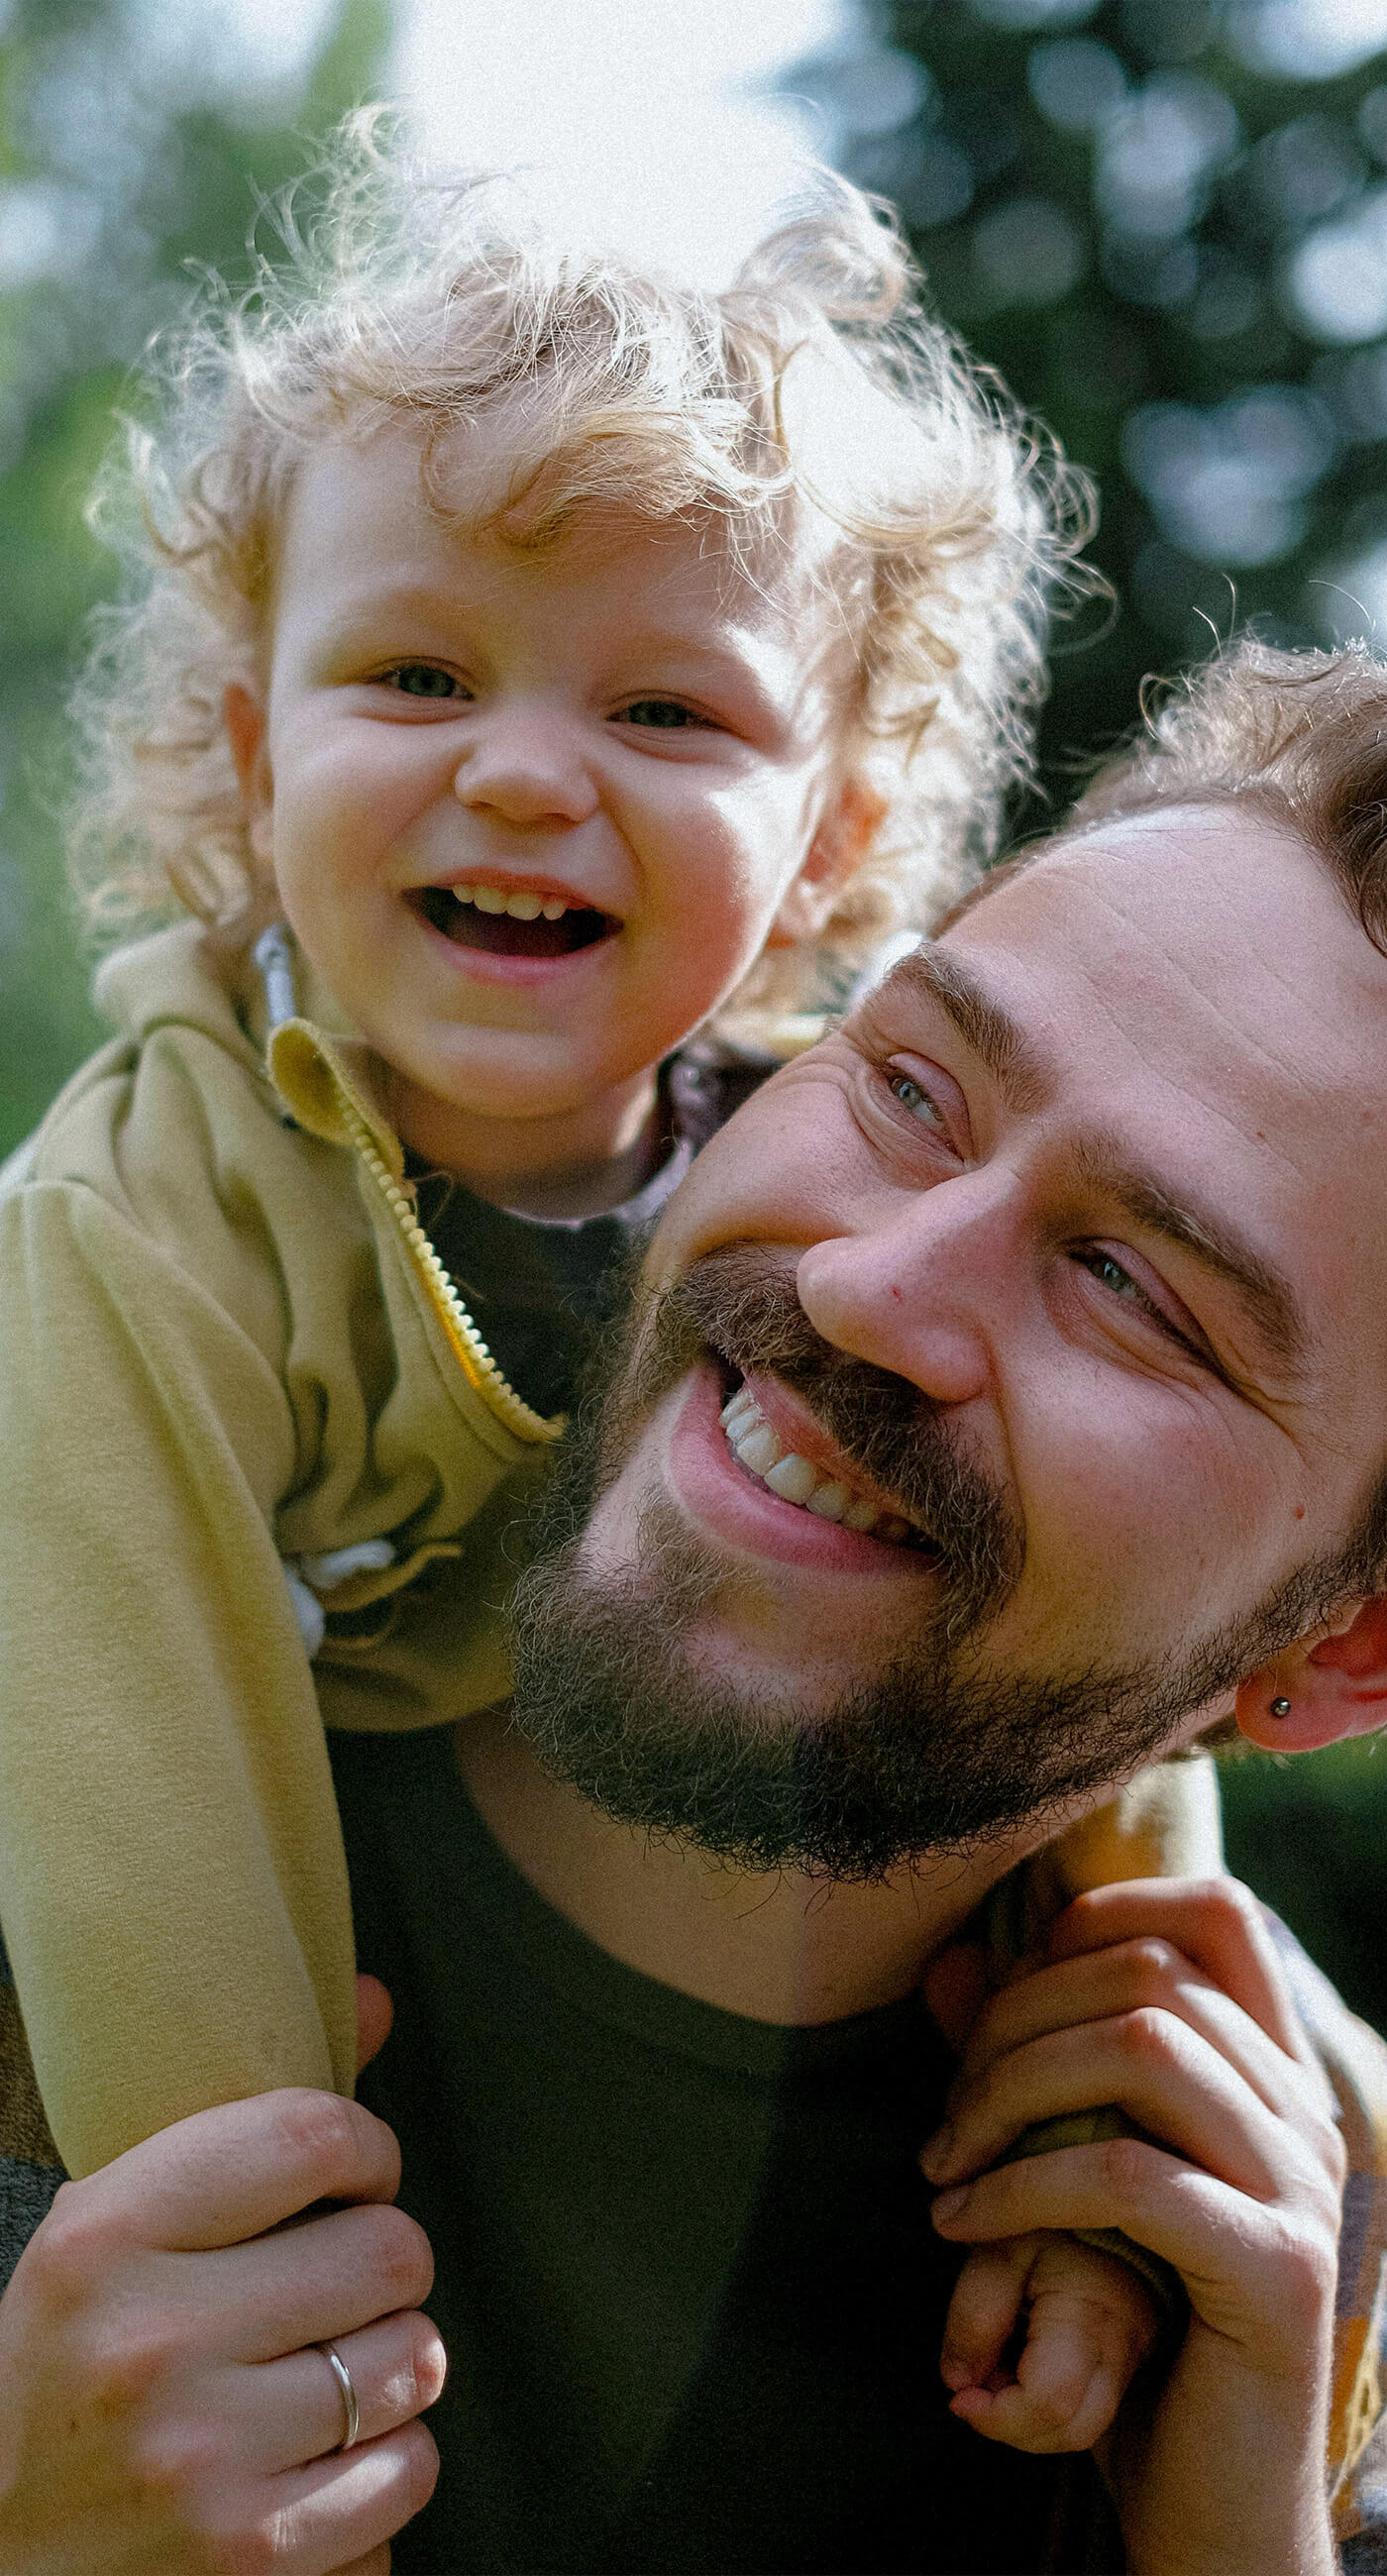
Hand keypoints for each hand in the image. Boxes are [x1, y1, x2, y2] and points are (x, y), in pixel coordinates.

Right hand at [0, 1977, 442, 2574]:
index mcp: (102, 2240)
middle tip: (337, 2293)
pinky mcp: (255, 2564)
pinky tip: (319, 2467)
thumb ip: (248, 2124)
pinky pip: (407, 2474)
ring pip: (414, 2361)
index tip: (353, 2176)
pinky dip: (385, 2471)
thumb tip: (374, 1998)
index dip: (364, 2149)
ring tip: (323, 2380)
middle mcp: (151, 2348)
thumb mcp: (110, 2237)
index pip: (312, 2134)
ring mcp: (204, 2465)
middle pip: (389, 2249)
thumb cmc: (72, 2376)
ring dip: (389, 2370)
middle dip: (382, 2267)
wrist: (0, 2568)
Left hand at [920, 1880, 1345, 2575]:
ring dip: (1009, 2091)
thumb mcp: (1066, 2181)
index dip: (1096, 1918)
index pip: (1215, 1913)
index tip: (1001, 2000)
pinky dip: (1023, 2183)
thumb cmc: (1130, 2334)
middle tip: (944, 2119)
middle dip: (1012, 2022)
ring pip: (1143, 2048)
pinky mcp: (1275, 2271)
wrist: (1210, 2509)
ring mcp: (1302, 2188)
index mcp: (1273, 2076)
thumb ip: (1020, 2067)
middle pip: (1148, 1972)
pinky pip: (1130, 2173)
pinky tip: (964, 2224)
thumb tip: (942, 1961)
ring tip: (945, 2167)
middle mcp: (1305, 2114)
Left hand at [940, 2229, 1160, 2452]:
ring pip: (1085, 2430)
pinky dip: (1050, 2402)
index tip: (958, 2395)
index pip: (1049, 2403)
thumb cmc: (1046, 2210)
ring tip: (1002, 2363)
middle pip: (1072, 2432)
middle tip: (978, 2381)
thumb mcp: (997, 2246)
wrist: (1103, 2184)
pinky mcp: (1133, 2358)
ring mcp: (1136, 2357)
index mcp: (1092, 2316)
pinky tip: (1028, 2358)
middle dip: (1013, 2426)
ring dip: (1030, 2417)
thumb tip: (959, 2382)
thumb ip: (974, 2313)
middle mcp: (1127, 2348)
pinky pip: (1092, 2406)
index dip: (996, 2416)